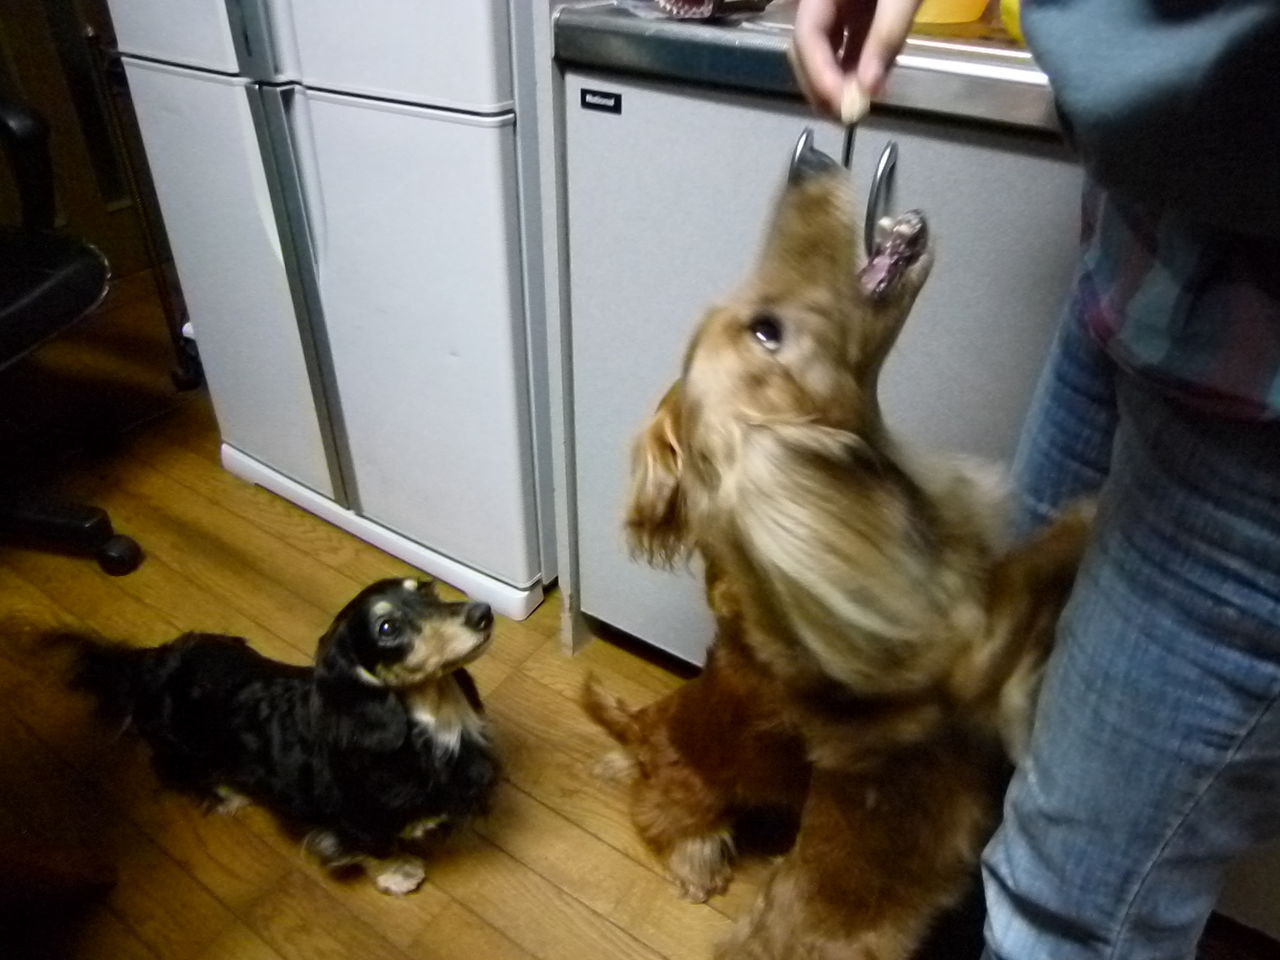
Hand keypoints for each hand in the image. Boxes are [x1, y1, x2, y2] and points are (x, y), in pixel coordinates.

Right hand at [791, 0, 922, 117]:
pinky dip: (853, 68)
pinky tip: (868, 88)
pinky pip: (846, 44)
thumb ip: (886, 38)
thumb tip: (870, 90)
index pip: (807, 37)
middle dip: (822, 85)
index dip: (819, 74)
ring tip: (857, 109)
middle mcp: (821, 0)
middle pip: (807, 49)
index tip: (842, 105)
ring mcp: (837, 5)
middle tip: (846, 117)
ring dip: (836, 83)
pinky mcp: (855, 11)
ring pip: (823, 51)